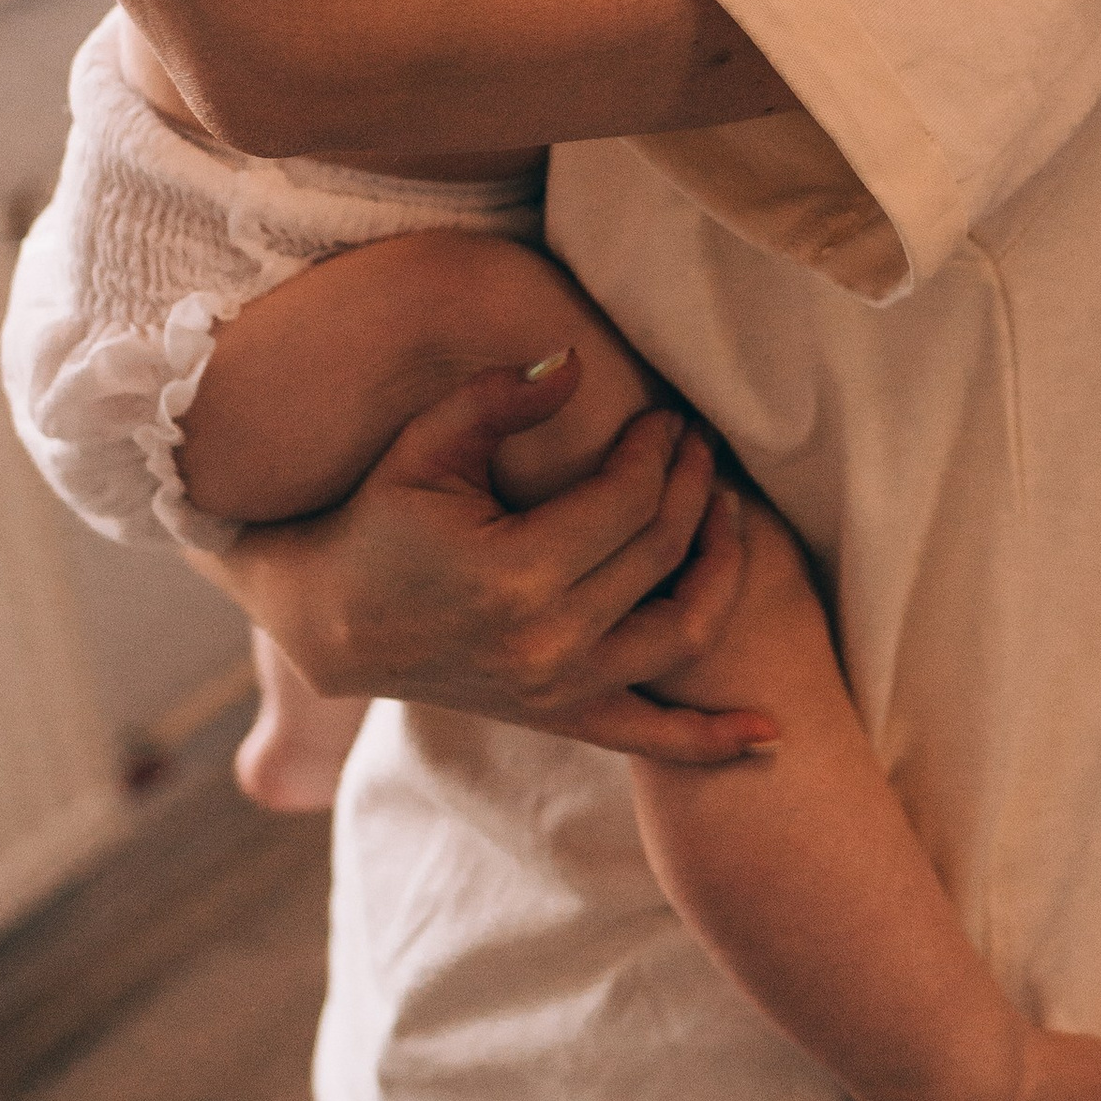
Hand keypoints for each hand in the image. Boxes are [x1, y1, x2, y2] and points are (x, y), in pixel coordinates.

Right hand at [207, 354, 774, 762]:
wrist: (331, 621)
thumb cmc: (377, 519)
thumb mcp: (424, 446)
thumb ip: (500, 398)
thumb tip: (577, 360)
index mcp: (515, 576)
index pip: (627, 502)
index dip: (658, 451)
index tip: (666, 417)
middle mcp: (546, 644)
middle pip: (661, 555)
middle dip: (693, 487)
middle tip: (699, 444)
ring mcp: (557, 692)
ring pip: (681, 634)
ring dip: (722, 573)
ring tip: (728, 517)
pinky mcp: (560, 718)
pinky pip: (651, 738)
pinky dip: (712, 739)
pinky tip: (769, 732)